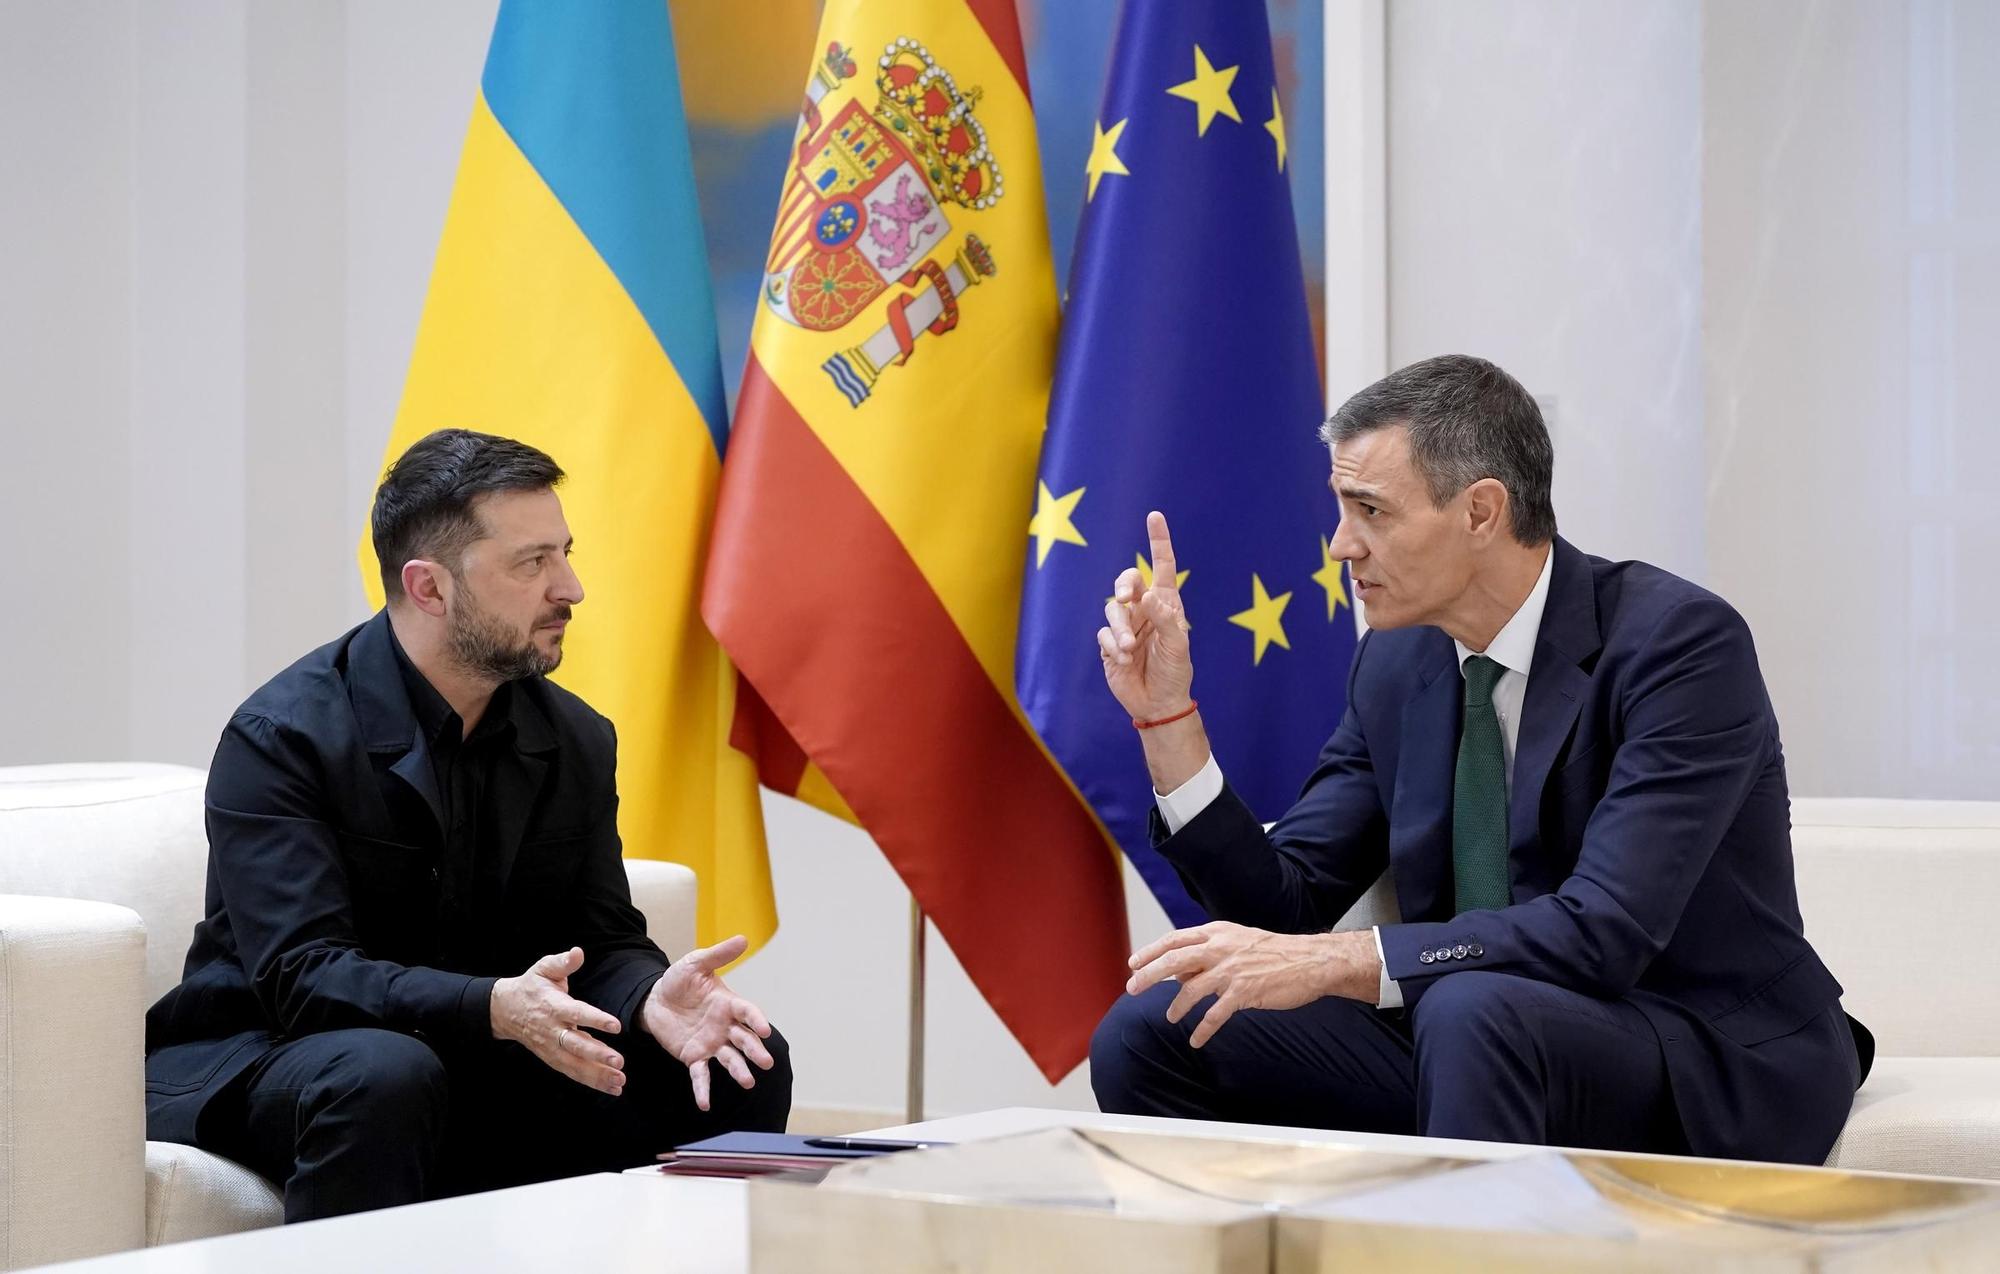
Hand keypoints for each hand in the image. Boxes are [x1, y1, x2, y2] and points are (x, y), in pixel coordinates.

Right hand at [490, 947, 626, 1095]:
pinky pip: (572, 1072)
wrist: (505, 1010)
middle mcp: (552, 1030)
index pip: (576, 1013)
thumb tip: (578, 952)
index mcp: (553, 1006)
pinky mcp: (552, 1059)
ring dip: (598, 1075)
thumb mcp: (544, 968)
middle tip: (619, 1061)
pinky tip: (612, 1088)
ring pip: (574, 1065)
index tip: (615, 1026)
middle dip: (597, 1055)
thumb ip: (562, 962)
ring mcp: (551, 1048)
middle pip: (575, 1045)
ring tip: (620, 1081)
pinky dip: (592, 1082)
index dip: (595, 1020)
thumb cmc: (532, 986)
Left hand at [640, 935, 775, 1111]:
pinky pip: (700, 1075)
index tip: (765, 1029)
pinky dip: (703, 1089)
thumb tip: (744, 938)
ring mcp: (711, 1043)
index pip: (747, 1012)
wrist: (654, 999)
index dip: (757, 1020)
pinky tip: (705, 1104)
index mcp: (729, 1003)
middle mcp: (725, 1026)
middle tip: (766, 1062)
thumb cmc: (679, 980)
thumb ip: (718, 955)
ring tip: (747, 1083)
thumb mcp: (695, 963)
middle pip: (744, 1040)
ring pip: (729, 1059)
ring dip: (739, 1071)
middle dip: (755, 1051)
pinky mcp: (693, 1057)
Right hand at [1098, 510, 1194, 721]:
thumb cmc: (1175, 672)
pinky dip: (1114, 646)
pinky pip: (1104, 635)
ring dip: (1121, 629)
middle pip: (1128, 581)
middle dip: (1124, 585)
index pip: (1162, 565)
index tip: (1154, 516)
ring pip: (1112, 611)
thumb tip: (1147, 597)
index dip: (1158, 540)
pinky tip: (1124, 660)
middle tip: (1126, 598)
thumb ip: (1165, 620)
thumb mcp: (1178, 645)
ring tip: (1132, 649)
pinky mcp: (1110, 644)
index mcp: (1166, 603)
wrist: (1158, 703)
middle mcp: (1144, 610)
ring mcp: (1126, 626)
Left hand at [1126, 922, 1381, 1047]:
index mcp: (1217, 933)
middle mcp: (1220, 948)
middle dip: (1148, 975)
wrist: (1311, 961)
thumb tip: (1180, 975)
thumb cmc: (1274, 953)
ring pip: (1191, 989)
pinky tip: (1196, 1040)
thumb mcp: (1238, 942)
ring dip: (1177, 1007)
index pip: (1174, 939)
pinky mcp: (1245, 992)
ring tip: (1171, 1018)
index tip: (1133, 963)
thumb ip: (1209, 955)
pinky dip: (1202, 1029)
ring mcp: (1232, 970)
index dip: (1151, 951)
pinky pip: (1215, 1015)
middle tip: (1131, 988)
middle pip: (1174, 960)